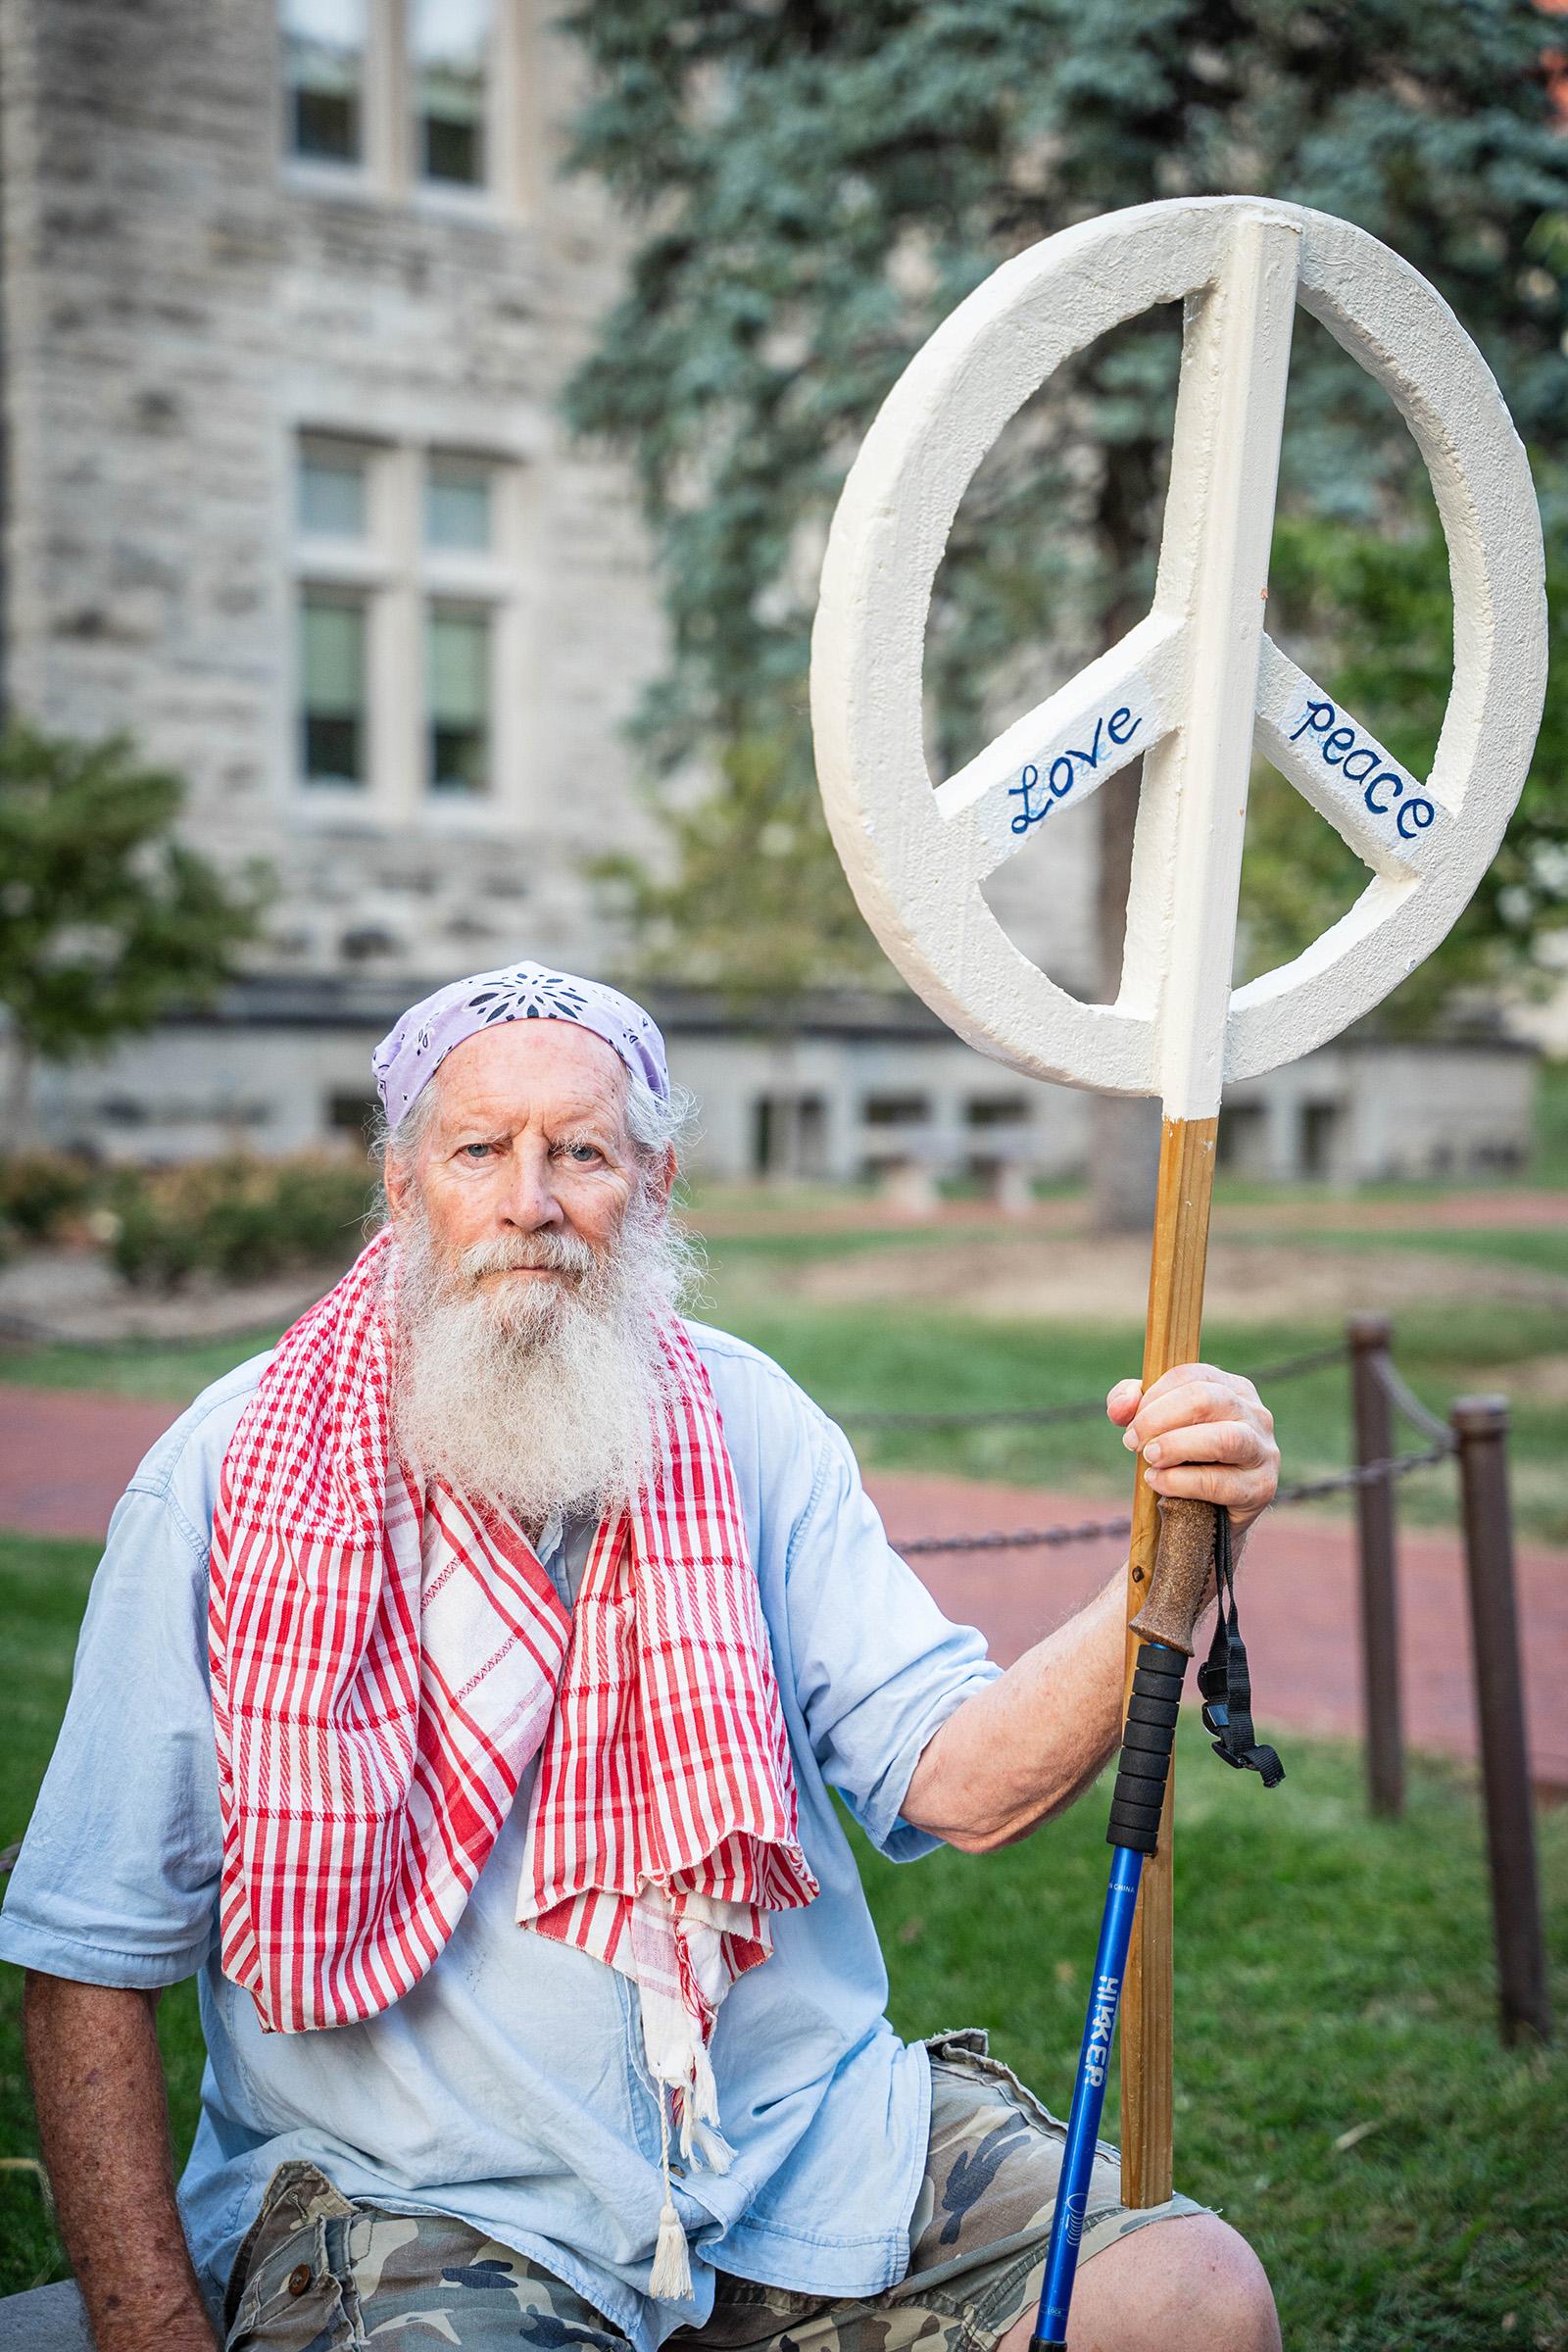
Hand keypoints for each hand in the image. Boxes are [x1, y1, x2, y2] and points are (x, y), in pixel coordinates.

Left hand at [1106, 1362, 1279, 1534]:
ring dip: (1175, 1446)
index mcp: (1232, 1389)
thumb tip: (1124, 1403)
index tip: (1129, 1421)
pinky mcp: (1260, 1488)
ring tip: (1149, 1458)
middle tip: (1133, 1441)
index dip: (1153, 1395)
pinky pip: (1218, 1482)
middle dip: (1159, 1418)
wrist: (1210, 1518)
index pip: (1191, 1375)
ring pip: (1223, 1438)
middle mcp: (1255, 1414)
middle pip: (1206, 1399)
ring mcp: (1262, 1451)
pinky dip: (1180, 1481)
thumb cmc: (1183, 1461)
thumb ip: (1132, 1405)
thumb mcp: (1157, 1427)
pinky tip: (1158, 1482)